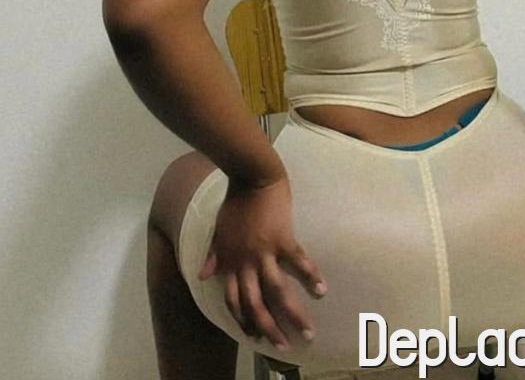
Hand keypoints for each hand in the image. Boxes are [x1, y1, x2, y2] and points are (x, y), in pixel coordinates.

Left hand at [198, 174, 327, 349]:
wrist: (250, 177)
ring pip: (277, 290)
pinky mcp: (283, 238)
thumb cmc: (235, 201)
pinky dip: (310, 276)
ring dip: (292, 313)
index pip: (235, 299)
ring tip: (307, 330)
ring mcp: (265, 251)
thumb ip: (213, 254)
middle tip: (285, 346)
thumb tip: (203, 275)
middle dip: (269, 328)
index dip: (244, 320)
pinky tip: (321, 289)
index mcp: (231, 261)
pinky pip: (298, 262)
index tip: (256, 336)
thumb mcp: (219, 230)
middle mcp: (246, 262)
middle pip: (256, 303)